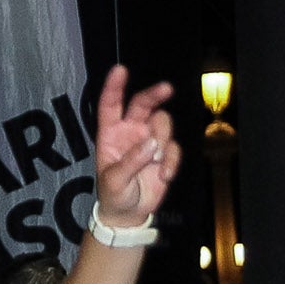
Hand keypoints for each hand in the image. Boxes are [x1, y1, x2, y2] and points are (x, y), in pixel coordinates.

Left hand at [89, 66, 179, 225]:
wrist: (129, 213)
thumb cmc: (114, 194)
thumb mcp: (114, 181)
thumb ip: (131, 162)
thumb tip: (151, 144)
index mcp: (110, 133)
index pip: (111, 105)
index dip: (114, 87)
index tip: (120, 70)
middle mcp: (131, 132)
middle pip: (143, 104)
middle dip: (154, 94)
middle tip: (166, 89)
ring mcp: (149, 141)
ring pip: (163, 124)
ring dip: (163, 142)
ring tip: (155, 165)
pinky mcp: (164, 154)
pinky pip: (174, 148)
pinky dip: (171, 161)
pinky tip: (163, 175)